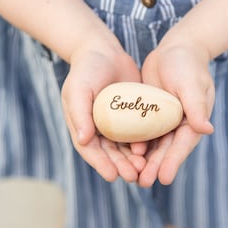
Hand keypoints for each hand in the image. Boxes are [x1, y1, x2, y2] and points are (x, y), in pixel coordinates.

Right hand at [61, 37, 145, 182]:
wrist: (104, 51)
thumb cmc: (86, 69)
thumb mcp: (78, 89)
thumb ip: (79, 114)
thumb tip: (83, 140)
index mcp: (83, 125)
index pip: (90, 150)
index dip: (100, 164)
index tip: (112, 176)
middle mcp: (98, 128)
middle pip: (109, 153)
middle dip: (120, 165)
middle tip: (133, 176)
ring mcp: (115, 123)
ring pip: (124, 147)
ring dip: (132, 159)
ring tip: (142, 168)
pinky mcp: (131, 115)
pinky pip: (136, 133)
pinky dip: (142, 143)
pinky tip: (149, 150)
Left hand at [138, 32, 214, 186]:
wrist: (175, 50)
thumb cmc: (187, 64)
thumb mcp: (191, 83)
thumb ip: (196, 106)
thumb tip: (207, 129)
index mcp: (193, 120)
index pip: (183, 145)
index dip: (173, 162)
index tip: (164, 178)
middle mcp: (180, 124)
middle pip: (167, 150)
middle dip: (156, 166)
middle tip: (143, 182)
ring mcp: (165, 120)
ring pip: (155, 145)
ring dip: (145, 160)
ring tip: (133, 176)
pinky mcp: (151, 114)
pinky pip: (143, 131)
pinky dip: (136, 143)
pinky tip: (125, 154)